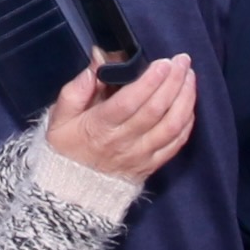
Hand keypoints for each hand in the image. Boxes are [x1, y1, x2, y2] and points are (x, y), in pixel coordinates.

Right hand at [42, 53, 197, 183]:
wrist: (73, 190)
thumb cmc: (67, 147)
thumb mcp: (60, 117)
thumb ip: (77, 88)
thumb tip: (98, 60)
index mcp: (98, 127)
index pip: (129, 102)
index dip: (150, 81)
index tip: (164, 63)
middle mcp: (123, 142)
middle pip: (156, 110)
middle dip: (173, 82)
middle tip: (182, 61)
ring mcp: (141, 155)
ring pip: (171, 126)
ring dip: (185, 99)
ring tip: (190, 77)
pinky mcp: (152, 165)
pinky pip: (176, 143)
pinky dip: (187, 122)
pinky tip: (188, 103)